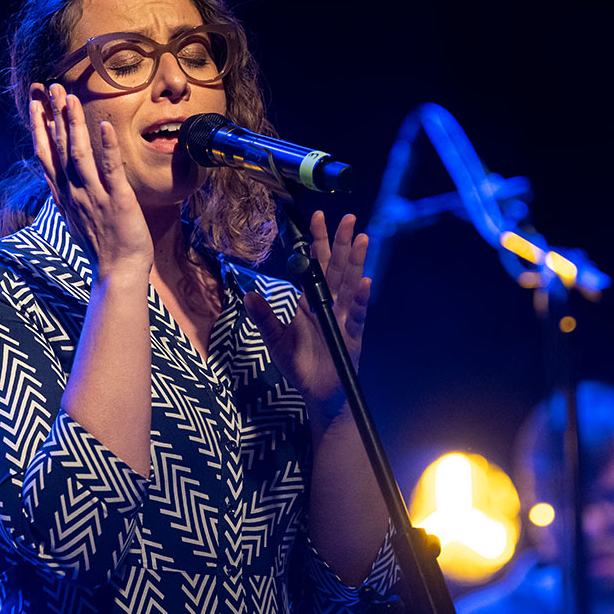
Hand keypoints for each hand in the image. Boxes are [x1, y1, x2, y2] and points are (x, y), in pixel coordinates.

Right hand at [31, 84, 152, 280]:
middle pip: (58, 148)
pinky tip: (104, 126)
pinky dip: (106, 148)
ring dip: (73, 125)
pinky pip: (110, 170)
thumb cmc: (102, 246)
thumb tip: (56, 177)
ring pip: (79, 154)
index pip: (46, 155)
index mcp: (64, 194)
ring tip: (68, 98)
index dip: (39, 127)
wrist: (118, 272)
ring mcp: (94, 196)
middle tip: (48, 87)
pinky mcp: (117, 200)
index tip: (34, 103)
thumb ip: (65, 194)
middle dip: (52, 116)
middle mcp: (74, 192)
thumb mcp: (75, 216)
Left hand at [244, 212, 369, 427]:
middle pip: (337, 268)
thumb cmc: (299, 366)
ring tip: (361, 238)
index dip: (318, 242)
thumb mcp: (276, 340)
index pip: (315, 265)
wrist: (319, 395)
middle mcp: (330, 305)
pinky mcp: (352, 336)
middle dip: (342, 243)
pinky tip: (365, 283)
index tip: (317, 218)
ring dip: (356, 262)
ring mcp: (344, 318)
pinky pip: (358, 315)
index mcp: (311, 301)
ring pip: (350, 284)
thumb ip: (264, 318)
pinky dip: (362, 300)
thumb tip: (248, 295)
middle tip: (348, 218)